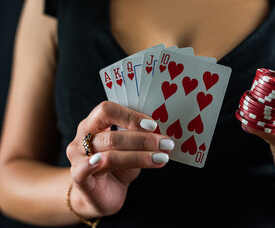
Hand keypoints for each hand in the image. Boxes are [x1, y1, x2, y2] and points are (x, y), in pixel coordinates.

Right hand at [66, 101, 173, 218]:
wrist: (102, 195)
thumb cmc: (117, 167)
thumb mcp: (130, 149)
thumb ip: (138, 138)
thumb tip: (163, 134)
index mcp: (94, 123)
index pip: (107, 110)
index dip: (130, 116)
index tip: (153, 126)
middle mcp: (83, 137)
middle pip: (112, 135)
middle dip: (143, 140)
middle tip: (165, 144)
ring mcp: (77, 157)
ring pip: (109, 154)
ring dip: (139, 156)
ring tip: (161, 158)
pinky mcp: (78, 178)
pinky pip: (82, 170)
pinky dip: (92, 165)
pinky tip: (103, 163)